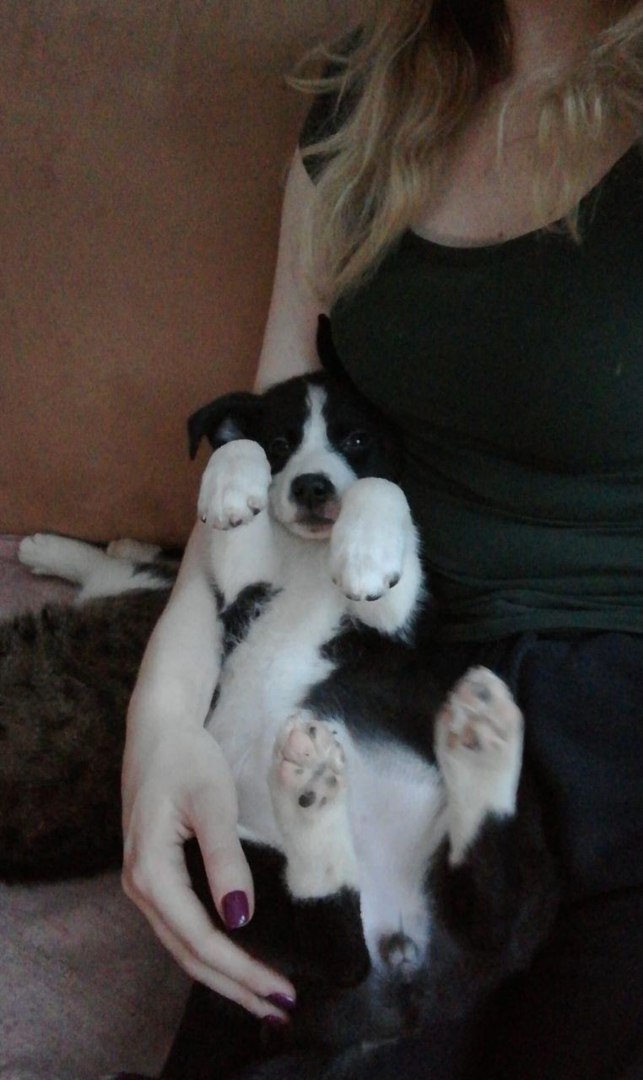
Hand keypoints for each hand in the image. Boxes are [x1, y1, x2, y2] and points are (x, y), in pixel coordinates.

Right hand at [121, 726, 295, 1019]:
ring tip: (262, 996)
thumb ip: (225, 859)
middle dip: (235, 986)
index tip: (280, 988)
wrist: (158, 729)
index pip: (200, 938)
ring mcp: (144, 883)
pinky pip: (181, 927)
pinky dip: (210, 951)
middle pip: (189, 953)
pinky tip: (235, 960)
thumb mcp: (212, 802)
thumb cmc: (186, 758)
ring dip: (223, 974)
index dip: (241, 969)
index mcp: (151, 871)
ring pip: (183, 945)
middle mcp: (140, 886)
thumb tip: (240, 918)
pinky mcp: (155, 876)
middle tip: (280, 1008)